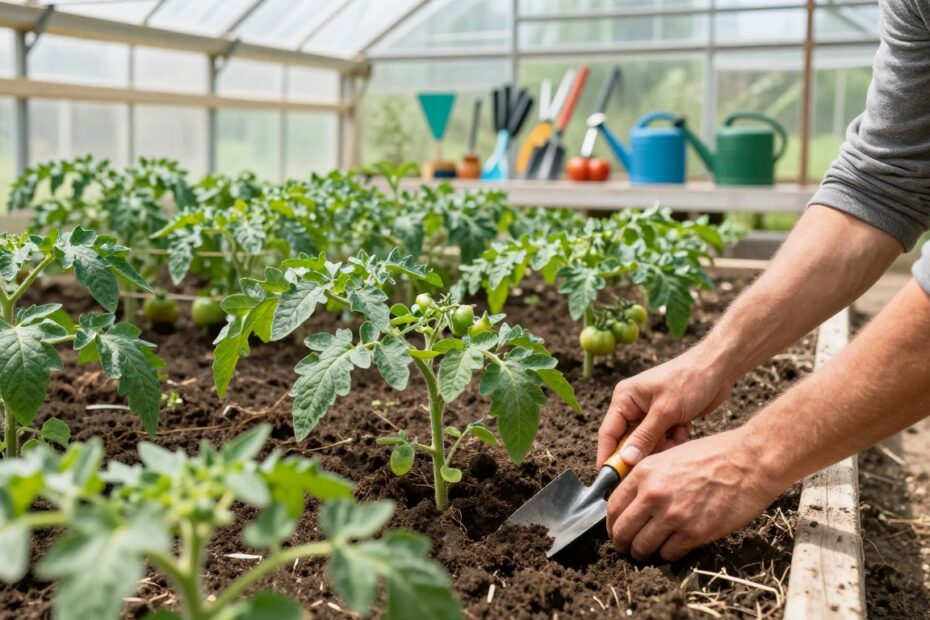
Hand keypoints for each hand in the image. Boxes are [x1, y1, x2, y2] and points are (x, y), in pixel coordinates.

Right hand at [597, 346, 732, 467]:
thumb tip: (626, 460)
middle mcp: (633, 407)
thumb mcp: (665, 411)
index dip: (608, 457)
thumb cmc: (689, 380)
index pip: (608, 433)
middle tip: (658, 457)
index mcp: (624, 399)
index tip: (611, 479)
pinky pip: (662, 440)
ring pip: (648, 444)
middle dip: (644, 451)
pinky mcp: (665, 419)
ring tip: (677, 433)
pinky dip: (674, 440)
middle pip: (628, 442)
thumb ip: (644, 437)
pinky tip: (684, 428)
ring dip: (663, 445)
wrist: (718, 368)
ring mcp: (649, 413)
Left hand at [605, 429, 784, 560]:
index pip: (614, 506)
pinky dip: (668, 553)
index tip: (616, 529)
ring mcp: (673, 516)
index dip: (612, 523)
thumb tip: (632, 499)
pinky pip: (669, 553)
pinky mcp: (694, 533)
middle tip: (626, 547)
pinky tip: (673, 547)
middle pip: (623, 531)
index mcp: (644, 473)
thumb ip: (647, 477)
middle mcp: (653, 495)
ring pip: (643, 547)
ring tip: (647, 552)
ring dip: (643, 552)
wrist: (748, 462)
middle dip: (622, 543)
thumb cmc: (713, 455)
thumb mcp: (669, 456)